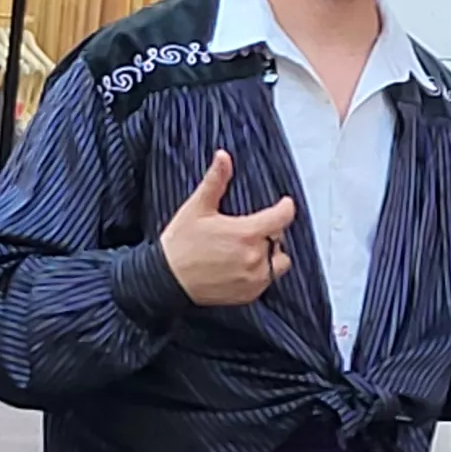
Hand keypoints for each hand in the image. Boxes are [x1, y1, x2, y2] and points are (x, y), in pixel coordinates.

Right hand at [159, 151, 297, 307]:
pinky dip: (261, 272)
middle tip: (251, 229)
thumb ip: (215, 181)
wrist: (164, 280)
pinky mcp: (249, 294)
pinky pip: (267, 281)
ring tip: (248, 249)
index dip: (285, 208)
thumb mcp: (197, 208)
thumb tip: (223, 157)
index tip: (284, 204)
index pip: (283, 217)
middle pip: (279, 239)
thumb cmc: (180, 244)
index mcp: (246, 233)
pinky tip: (241, 266)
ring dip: (270, 254)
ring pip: (278, 262)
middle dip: (270, 231)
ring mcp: (253, 278)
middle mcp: (255, 257)